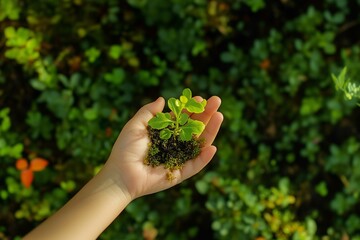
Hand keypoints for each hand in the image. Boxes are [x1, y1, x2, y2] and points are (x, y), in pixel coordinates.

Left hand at [106, 96, 222, 199]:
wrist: (120, 174)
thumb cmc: (125, 149)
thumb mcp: (135, 125)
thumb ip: (148, 112)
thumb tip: (163, 99)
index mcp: (165, 133)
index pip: (183, 118)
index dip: (192, 108)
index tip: (200, 98)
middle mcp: (175, 144)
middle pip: (195, 128)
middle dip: (206, 114)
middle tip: (216, 101)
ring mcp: (179, 158)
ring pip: (199, 144)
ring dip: (210, 131)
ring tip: (219, 116)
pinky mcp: (180, 173)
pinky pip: (195, 165)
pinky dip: (205, 158)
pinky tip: (212, 147)